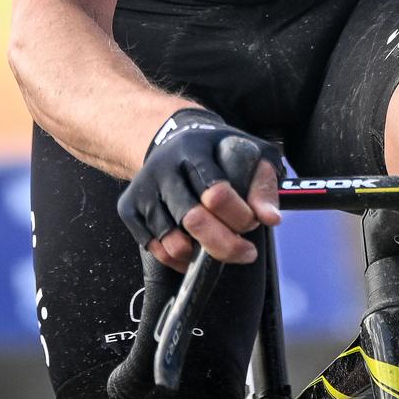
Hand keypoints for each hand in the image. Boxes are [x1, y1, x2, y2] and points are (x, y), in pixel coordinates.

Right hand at [116, 108, 282, 268]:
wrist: (168, 138)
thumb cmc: (216, 151)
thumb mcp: (248, 152)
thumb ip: (263, 183)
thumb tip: (270, 218)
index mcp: (195, 150)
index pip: (217, 192)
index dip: (240, 216)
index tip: (253, 223)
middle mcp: (164, 168)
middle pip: (193, 219)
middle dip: (224, 244)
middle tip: (245, 253)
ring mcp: (143, 189)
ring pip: (172, 240)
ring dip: (200, 255)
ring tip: (219, 249)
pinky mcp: (128, 208)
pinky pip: (153, 248)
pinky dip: (177, 260)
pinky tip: (195, 253)